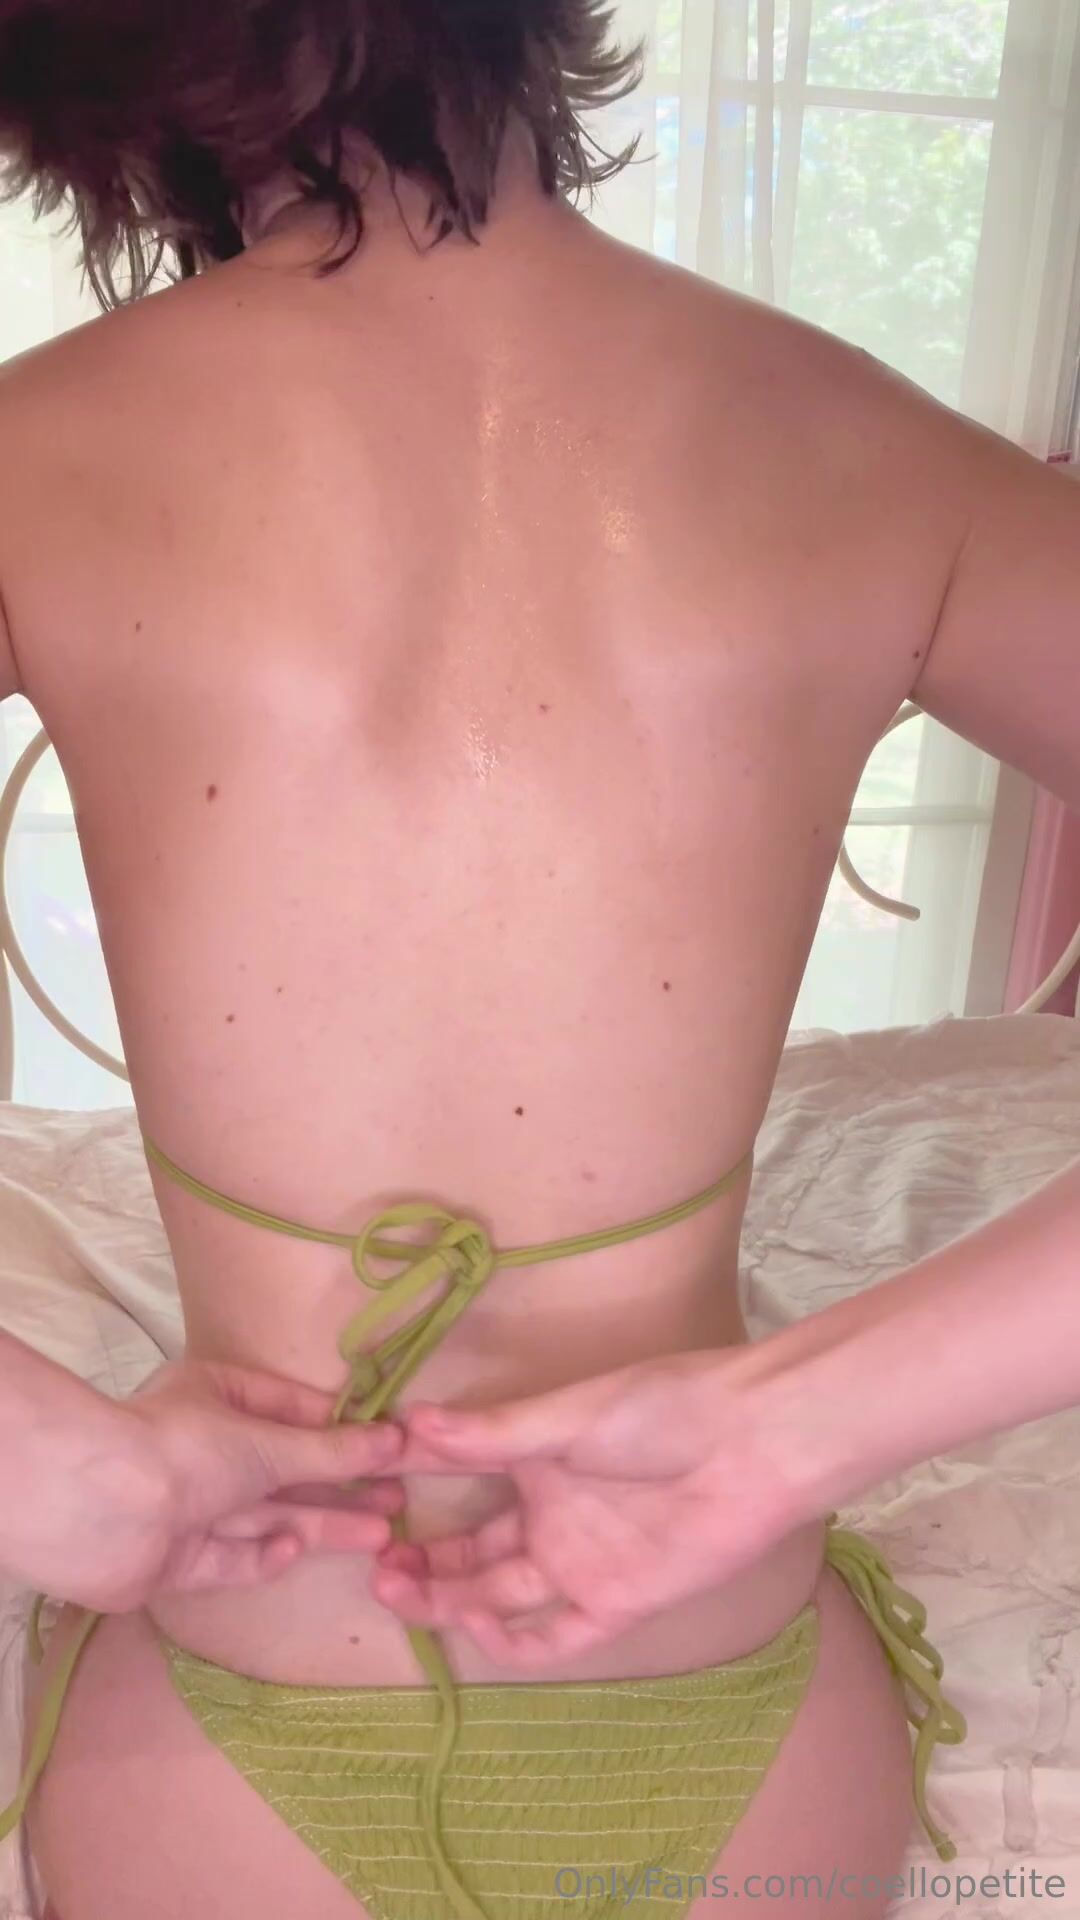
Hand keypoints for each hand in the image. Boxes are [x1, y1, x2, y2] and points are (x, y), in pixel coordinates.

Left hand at [14, 1357, 403, 1610]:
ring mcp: (188, 1505)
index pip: (292, 1408)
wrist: (102, 1511)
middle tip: (399, 1498)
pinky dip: (261, 1555)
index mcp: (217, 1395)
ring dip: (318, 1522)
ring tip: (380, 1533)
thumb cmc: (190, 1450)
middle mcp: (204, 1446)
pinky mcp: (176, 1559)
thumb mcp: (271, 1442)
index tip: (392, 1444)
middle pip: (283, 1468)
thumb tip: (397, 1439)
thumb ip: (333, 1451)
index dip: (341, 1428)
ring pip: (264, 1514)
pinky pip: (230, 1556)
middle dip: (339, 1484)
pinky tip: (293, 1551)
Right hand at [372, 1348, 816, 1668]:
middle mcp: (550, 1511)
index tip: (358, 1484)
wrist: (755, 1446)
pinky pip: (557, 1636)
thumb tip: (408, 1419)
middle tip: (375, 1564)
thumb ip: (494, 1432)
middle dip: (420, 1560)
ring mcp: (580, 1561)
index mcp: (535, 1455)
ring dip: (448, 1597)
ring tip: (397, 1589)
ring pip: (498, 1593)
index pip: (457, 1469)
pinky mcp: (617, 1602)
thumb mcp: (572, 1414)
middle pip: (470, 1549)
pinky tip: (478, 1624)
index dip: (409, 1479)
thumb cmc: (664, 1409)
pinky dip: (514, 1640)